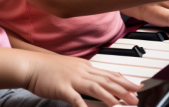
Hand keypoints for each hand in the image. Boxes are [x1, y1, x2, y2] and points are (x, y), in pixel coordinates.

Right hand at [24, 52, 140, 106]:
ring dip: (110, 96)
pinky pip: (75, 98)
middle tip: (136, 98)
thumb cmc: (50, 68)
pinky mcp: (62, 88)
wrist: (31, 65)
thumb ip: (86, 74)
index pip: (110, 74)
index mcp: (87, 67)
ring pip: (96, 87)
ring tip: (122, 104)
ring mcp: (73, 79)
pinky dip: (84, 105)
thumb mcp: (73, 68)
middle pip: (108, 80)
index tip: (138, 87)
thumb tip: (100, 80)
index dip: (126, 81)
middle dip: (124, 89)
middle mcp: (83, 71)